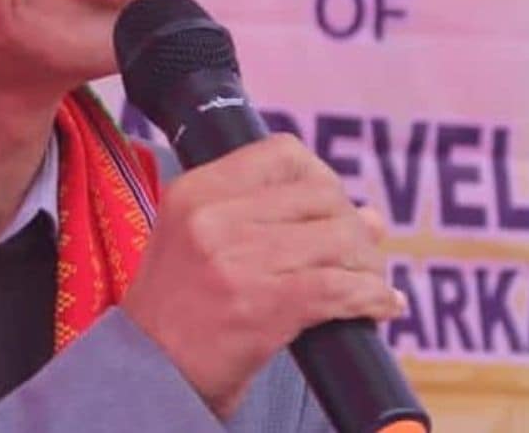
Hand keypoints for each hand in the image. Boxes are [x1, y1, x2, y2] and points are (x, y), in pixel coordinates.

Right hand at [119, 134, 404, 419]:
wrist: (147, 374)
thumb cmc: (178, 310)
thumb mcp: (201, 243)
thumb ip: (275, 220)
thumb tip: (371, 217)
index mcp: (197, 190)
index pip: (283, 153)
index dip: (321, 176)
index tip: (331, 206)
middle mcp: (215, 217)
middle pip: (321, 195)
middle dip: (352, 224)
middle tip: (357, 254)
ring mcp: (239, 260)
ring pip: (339, 238)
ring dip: (368, 263)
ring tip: (369, 282)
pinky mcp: (265, 305)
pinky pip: (341, 288)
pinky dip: (372, 298)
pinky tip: (381, 308)